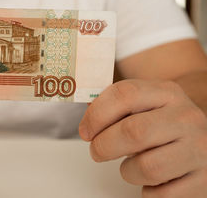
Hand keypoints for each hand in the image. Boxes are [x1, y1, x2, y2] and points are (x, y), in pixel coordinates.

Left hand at [79, 79, 206, 197]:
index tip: (85, 131)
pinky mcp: (205, 179)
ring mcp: (200, 148)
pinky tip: (152, 180)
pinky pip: (163, 195)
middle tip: (97, 152)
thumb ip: (114, 107)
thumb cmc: (163, 121)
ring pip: (148, 167)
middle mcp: (186, 117)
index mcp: (167, 93)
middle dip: (104, 146)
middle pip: (133, 132)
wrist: (205, 136)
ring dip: (127, 171)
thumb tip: (87, 120)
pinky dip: (148, 192)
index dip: (96, 115)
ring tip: (130, 166)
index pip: (124, 95)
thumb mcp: (143, 104)